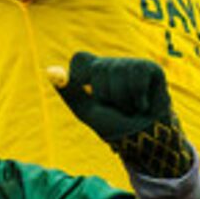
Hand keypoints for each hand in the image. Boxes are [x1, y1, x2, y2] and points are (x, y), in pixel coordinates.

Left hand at [53, 51, 193, 178]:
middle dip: (105, 95)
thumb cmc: (113, 125)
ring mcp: (130, 64)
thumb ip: (69, 91)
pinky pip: (137, 78)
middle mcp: (111, 64)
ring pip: (118, 73)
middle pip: (98, 68)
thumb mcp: (86, 111)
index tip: (91, 97)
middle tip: (115, 107)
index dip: (82, 79)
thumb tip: (49, 71)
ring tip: (130, 107)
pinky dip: (138, 98)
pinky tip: (142, 105)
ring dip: (122, 100)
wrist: (143, 139)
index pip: (80, 59)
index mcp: (92, 71)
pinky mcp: (149, 69)